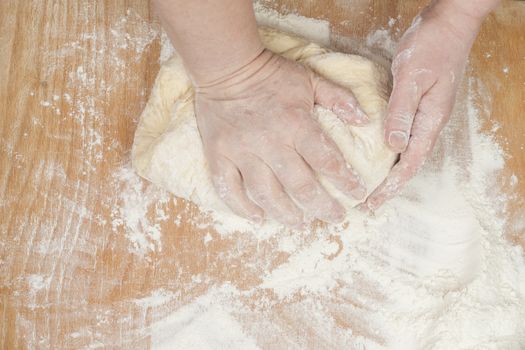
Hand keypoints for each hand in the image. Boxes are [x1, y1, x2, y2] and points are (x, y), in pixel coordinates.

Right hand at [196, 50, 368, 225]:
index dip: (345, 181)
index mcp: (296, 124)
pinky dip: (242, 208)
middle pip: (299, 186)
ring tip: (300, 223)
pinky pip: (228, 189)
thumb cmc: (271, 74)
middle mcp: (270, 143)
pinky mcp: (219, 155)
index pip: (327, 160)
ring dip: (285, 214)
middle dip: (321, 207)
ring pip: (265, 194)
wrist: (227, 66)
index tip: (357, 195)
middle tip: (334, 217)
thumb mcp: (310, 79)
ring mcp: (242, 152)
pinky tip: (258, 217)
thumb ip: (339, 98)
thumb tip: (364, 120)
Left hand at [364, 3, 484, 209]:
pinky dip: (392, 149)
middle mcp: (429, 121)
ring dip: (391, 170)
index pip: (411, 163)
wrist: (449, 23)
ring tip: (373, 185)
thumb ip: (402, 112)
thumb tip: (394, 147)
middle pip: (410, 162)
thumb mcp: (412, 78)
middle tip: (370, 202)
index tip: (374, 202)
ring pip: (408, 150)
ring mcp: (425, 113)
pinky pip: (405, 134)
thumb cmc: (432, 46)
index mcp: (430, 120)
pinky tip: (380, 151)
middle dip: (391, 185)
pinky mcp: (418, 104)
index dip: (392, 185)